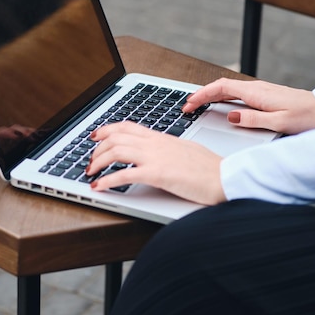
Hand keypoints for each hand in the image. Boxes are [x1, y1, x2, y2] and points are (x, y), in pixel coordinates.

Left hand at [88, 121, 225, 205]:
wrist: (225, 177)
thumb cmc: (210, 168)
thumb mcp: (185, 151)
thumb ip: (168, 150)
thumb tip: (158, 154)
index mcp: (161, 137)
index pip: (127, 126)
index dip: (107, 129)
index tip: (95, 136)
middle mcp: (155, 143)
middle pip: (116, 137)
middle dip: (97, 149)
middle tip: (89, 161)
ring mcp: (155, 157)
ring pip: (115, 151)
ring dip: (97, 162)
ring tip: (90, 173)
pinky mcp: (157, 174)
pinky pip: (124, 175)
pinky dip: (106, 180)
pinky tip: (98, 187)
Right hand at [183, 78, 314, 134]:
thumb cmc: (307, 117)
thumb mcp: (279, 123)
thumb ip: (252, 119)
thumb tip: (231, 117)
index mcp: (256, 93)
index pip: (220, 88)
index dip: (201, 95)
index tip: (188, 105)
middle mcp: (256, 88)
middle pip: (221, 87)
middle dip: (201, 95)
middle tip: (187, 107)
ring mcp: (260, 91)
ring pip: (228, 90)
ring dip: (211, 96)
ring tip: (198, 106)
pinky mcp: (265, 96)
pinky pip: (237, 94)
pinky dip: (222, 98)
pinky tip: (220, 106)